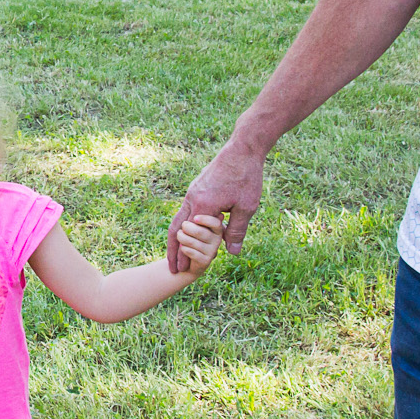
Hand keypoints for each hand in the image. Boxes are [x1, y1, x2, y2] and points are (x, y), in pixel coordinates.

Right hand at [167, 141, 267, 271]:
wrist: (243, 148)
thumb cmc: (246, 177)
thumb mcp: (246, 207)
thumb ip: (236, 231)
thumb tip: (232, 252)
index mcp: (203, 206)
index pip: (190, 237)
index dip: (186, 255)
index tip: (184, 270)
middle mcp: (192, 198)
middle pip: (176, 229)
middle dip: (173, 250)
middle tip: (172, 267)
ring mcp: (192, 191)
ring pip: (178, 219)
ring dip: (177, 238)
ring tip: (177, 253)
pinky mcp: (196, 187)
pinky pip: (185, 210)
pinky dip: (184, 225)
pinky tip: (188, 232)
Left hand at [173, 214, 223, 273]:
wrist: (188, 260)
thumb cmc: (191, 236)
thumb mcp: (194, 226)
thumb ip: (195, 219)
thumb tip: (194, 214)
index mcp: (217, 230)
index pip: (216, 223)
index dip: (205, 220)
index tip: (194, 218)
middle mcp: (217, 240)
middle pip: (200, 232)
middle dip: (186, 228)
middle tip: (181, 228)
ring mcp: (212, 251)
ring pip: (193, 242)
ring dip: (182, 238)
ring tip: (179, 236)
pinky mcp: (205, 261)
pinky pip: (191, 252)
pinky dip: (183, 248)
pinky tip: (182, 246)